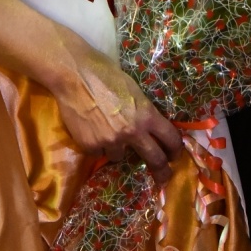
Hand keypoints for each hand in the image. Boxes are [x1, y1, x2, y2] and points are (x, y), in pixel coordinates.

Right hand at [51, 42, 182, 184]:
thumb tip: (148, 125)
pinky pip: (98, 152)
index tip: (175, 155)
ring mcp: (111, 141)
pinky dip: (96, 144)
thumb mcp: (132, 89)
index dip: (175, 149)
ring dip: (116, 148)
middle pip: (155, 158)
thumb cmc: (104, 73)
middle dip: (161, 170)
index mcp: (146, 114)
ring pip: (119, 156)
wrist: (74, 75)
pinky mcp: (91, 146)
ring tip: (105, 131)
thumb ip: (142, 111)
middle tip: (164, 177)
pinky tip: (90, 128)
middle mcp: (132, 132)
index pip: (170, 138)